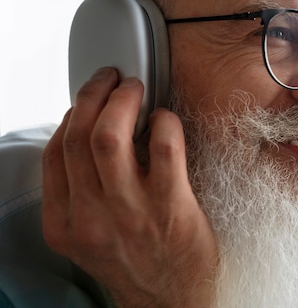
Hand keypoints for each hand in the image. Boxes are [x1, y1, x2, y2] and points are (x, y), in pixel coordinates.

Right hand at [42, 67, 217, 307]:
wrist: (173, 299)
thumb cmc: (137, 260)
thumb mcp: (91, 234)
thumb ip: (82, 193)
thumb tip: (90, 135)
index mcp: (65, 224)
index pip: (54, 153)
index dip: (71, 115)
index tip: (87, 99)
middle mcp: (91, 217)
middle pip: (78, 136)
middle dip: (94, 94)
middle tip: (113, 80)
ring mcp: (130, 212)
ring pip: (110, 136)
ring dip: (123, 100)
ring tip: (136, 89)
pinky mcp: (171, 207)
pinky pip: (165, 147)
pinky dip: (164, 122)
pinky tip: (166, 121)